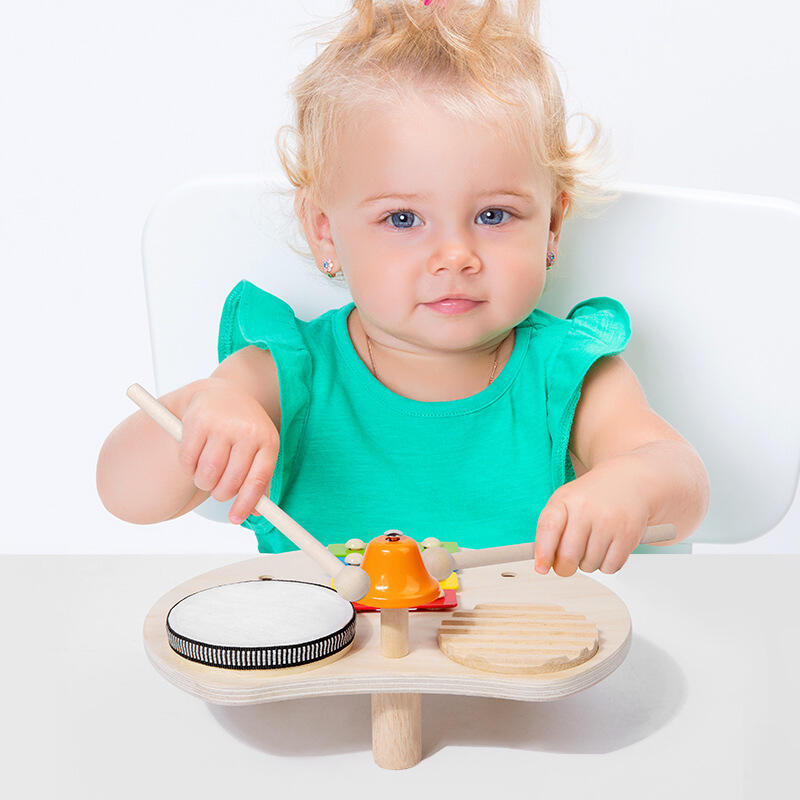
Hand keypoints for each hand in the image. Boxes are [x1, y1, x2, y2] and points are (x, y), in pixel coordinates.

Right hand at [178, 378, 279, 523]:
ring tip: (208, 472)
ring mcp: (221, 424)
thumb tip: (255, 514)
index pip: (257, 480)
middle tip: (218, 489)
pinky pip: (187, 461)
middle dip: (220, 494)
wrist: (223, 393)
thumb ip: (258, 479)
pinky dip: (188, 467)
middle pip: (229, 482)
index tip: (235, 519)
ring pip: (207, 475)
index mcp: (267, 440)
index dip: (246, 504)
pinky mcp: (197, 421)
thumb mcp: (259, 448)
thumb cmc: (244, 429)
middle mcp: (246, 431)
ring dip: (203, 482)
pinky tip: (195, 456)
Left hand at [533, 457, 650, 575]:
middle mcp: (587, 509)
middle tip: (567, 562)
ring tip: (592, 544)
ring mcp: (609, 522)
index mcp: (566, 499)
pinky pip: (609, 567)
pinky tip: (606, 548)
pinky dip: (605, 565)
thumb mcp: (564, 501)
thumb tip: (543, 563)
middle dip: (565, 566)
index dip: (543, 552)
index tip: (541, 568)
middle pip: (568, 556)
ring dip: (587, 563)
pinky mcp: (628, 535)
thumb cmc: (591, 496)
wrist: (627, 481)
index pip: (548, 528)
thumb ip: (550, 528)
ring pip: (589, 565)